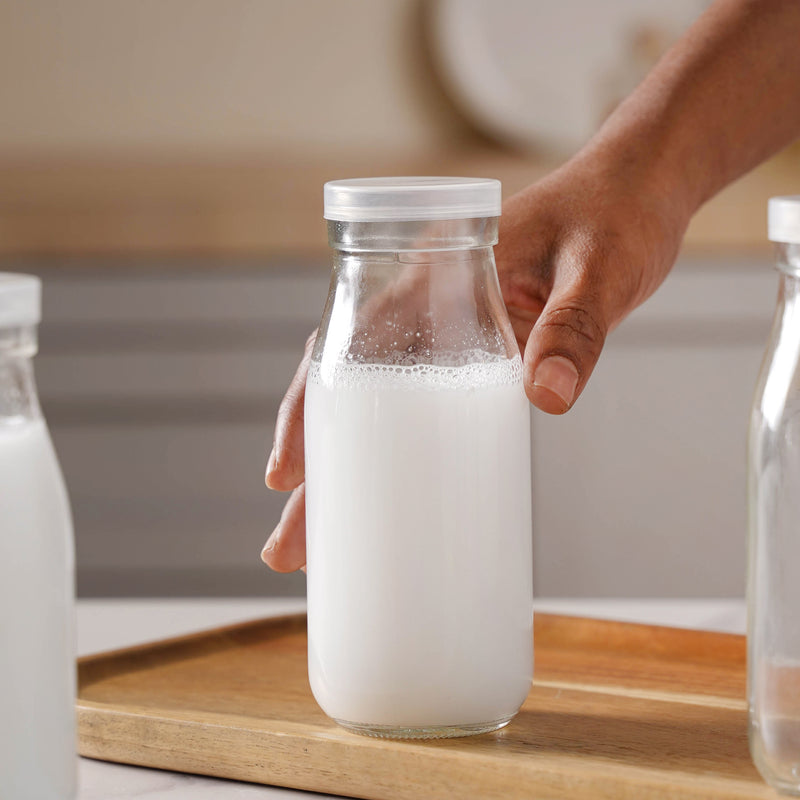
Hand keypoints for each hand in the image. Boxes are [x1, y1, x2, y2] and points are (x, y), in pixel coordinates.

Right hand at [262, 149, 690, 571]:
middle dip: (319, 468)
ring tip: (321, 538)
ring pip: (380, 402)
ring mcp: (450, 328)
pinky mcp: (479, 346)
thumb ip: (575, 327)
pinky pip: (422, 400)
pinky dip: (398, 445)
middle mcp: (426, 303)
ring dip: (349, 467)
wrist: (641, 187)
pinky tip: (390, 486)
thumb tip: (548, 401)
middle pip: (352, 390)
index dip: (312, 411)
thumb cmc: (615, 213)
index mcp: (433, 271)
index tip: (286, 477)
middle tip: (288, 549)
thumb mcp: (598, 269)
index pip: (351, 346)